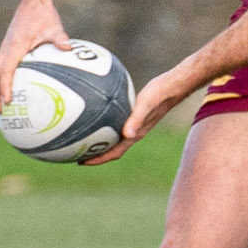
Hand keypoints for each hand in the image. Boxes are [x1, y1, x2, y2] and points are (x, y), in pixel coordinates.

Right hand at [0, 0, 71, 110]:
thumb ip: (60, 38)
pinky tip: (7, 93)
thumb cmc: (43, 15)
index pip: (6, 71)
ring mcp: (4, 50)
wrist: (32, 2)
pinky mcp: (7, 49)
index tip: (8, 101)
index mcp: (15, 47)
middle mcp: (5, 50)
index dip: (5, 87)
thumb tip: (69, 47)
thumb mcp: (54, 27)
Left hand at [79, 68, 193, 165]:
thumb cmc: (161, 92)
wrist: (174, 85)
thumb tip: (126, 134)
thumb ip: (137, 119)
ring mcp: (134, 124)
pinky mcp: (134, 115)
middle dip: (94, 154)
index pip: (115, 152)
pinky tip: (94, 116)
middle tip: (74, 154)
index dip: (98, 159)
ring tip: (80, 139)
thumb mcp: (147, 104)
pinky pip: (115, 125)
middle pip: (111, 149)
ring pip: (113, 138)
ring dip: (98, 142)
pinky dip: (103, 126)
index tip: (81, 162)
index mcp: (136, 133)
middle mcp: (134, 131)